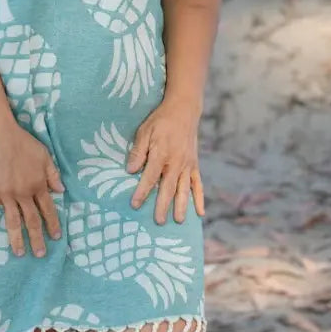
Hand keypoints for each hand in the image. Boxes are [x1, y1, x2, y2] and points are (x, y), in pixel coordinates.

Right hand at [0, 121, 63, 256]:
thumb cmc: (22, 142)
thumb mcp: (44, 155)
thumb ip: (53, 174)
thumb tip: (61, 191)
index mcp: (38, 185)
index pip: (47, 209)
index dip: (52, 224)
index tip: (56, 237)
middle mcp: (23, 194)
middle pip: (31, 220)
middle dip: (36, 239)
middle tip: (40, 254)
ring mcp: (5, 194)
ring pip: (12, 222)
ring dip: (16, 239)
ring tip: (19, 254)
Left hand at [126, 98, 205, 223]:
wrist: (184, 110)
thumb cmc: (160, 120)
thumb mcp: (144, 131)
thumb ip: (138, 151)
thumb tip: (130, 170)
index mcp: (161, 154)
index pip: (150, 177)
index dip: (142, 192)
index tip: (134, 205)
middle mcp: (176, 162)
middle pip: (168, 188)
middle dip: (162, 206)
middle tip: (158, 222)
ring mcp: (187, 165)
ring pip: (184, 189)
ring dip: (181, 206)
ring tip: (178, 221)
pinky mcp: (194, 165)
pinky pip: (197, 184)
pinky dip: (199, 198)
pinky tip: (200, 212)